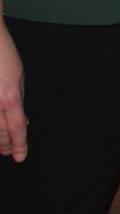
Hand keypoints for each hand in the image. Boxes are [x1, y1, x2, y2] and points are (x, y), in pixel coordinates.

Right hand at [0, 20, 24, 161]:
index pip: (17, 128)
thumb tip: (23, 121)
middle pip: (0, 133)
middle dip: (5, 145)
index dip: (19, 145)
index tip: (20, 157)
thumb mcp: (18, 77)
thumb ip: (18, 101)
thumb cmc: (3, 55)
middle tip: (8, 153)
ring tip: (0, 148)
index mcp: (10, 97)